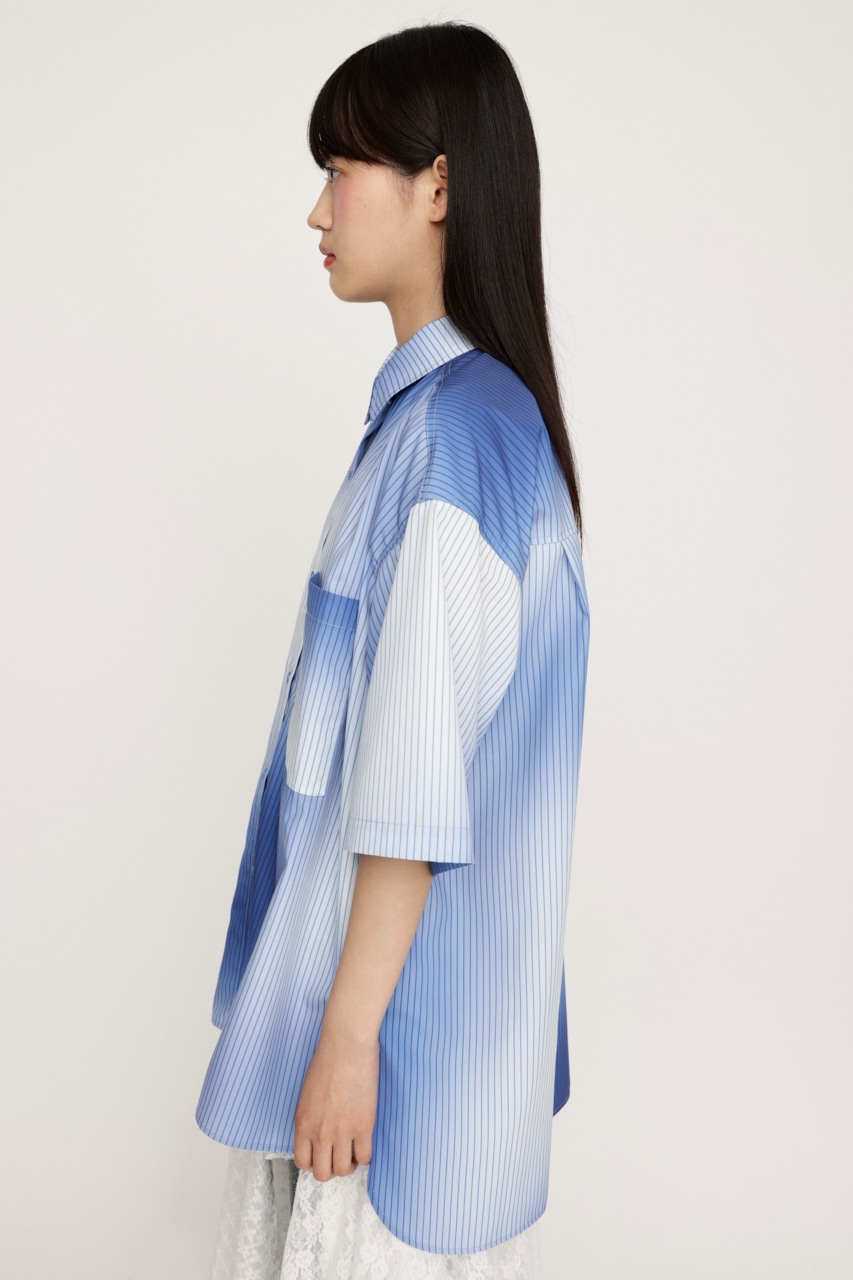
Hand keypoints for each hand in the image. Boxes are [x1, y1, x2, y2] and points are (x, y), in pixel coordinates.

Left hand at [292, 1020, 378, 1181]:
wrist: (346, 1045)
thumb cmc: (327, 1060)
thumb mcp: (307, 1094)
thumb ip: (311, 1117)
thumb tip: (319, 1131)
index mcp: (303, 1123)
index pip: (302, 1162)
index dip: (315, 1163)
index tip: (323, 1154)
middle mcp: (319, 1132)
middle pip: (322, 1173)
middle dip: (332, 1168)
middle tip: (340, 1155)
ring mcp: (342, 1131)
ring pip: (343, 1169)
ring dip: (350, 1163)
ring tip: (354, 1150)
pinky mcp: (363, 1126)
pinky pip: (365, 1157)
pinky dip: (366, 1155)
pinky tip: (366, 1141)